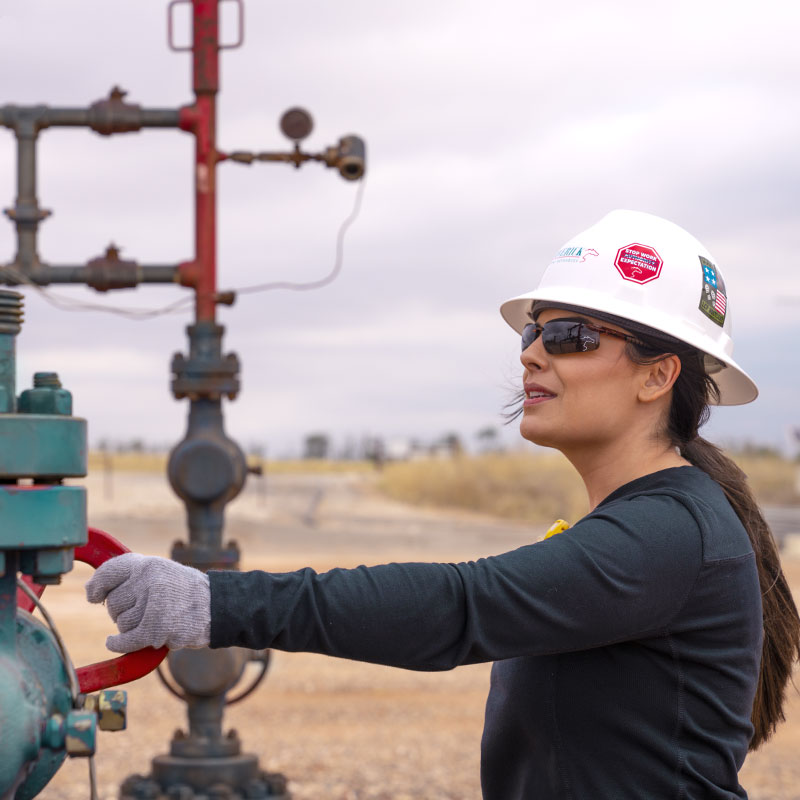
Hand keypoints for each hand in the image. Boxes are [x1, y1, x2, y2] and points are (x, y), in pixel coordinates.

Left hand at [85, 553, 210, 652]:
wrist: (217, 606)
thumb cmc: (186, 590)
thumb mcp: (162, 571)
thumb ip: (133, 575)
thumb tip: (91, 590)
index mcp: (149, 565)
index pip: (110, 571)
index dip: (98, 585)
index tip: (93, 595)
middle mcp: (149, 581)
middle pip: (113, 603)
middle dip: (122, 610)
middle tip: (143, 609)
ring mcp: (152, 604)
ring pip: (120, 623)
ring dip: (131, 627)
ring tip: (153, 619)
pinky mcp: (155, 628)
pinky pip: (124, 640)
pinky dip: (117, 644)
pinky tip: (113, 642)